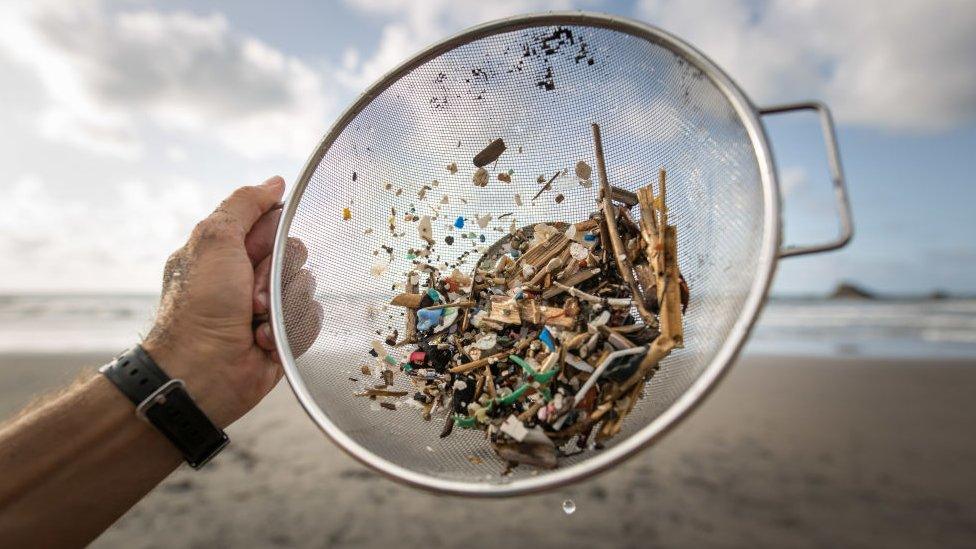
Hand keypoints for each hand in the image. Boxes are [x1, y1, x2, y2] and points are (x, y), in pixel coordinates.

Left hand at [143, 176, 320, 427]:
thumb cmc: (200, 307)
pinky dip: (291, 329)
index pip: (273, 223)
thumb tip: (275, 182)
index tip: (255, 252)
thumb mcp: (214, 239)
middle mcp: (248, 276)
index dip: (272, 236)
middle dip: (277, 274)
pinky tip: (264, 341)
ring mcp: (267, 307)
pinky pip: (310, 318)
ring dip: (282, 304)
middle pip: (295, 253)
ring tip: (254, 323)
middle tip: (251, 295)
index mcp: (228, 249)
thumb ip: (244, 204)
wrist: (203, 372)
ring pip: (306, 286)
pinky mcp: (284, 335)